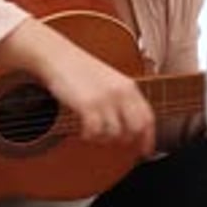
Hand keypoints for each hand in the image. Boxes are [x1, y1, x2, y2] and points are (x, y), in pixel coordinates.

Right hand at [0, 17, 155, 156]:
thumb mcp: (109, 81)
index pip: (148, 118)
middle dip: (125, 139)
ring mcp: (105, 99)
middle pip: (136, 128)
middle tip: (112, 141)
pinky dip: (90, 136)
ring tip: (93, 132)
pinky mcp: (88, 104)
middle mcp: (121, 93)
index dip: (148, 138)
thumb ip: (122, 99)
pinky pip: (96, 132)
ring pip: (114, 133)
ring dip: (103, 138)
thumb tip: (130, 125)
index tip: (145, 150)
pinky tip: (84, 131)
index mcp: (129, 87)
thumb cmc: (79, 69)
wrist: (58, 56)